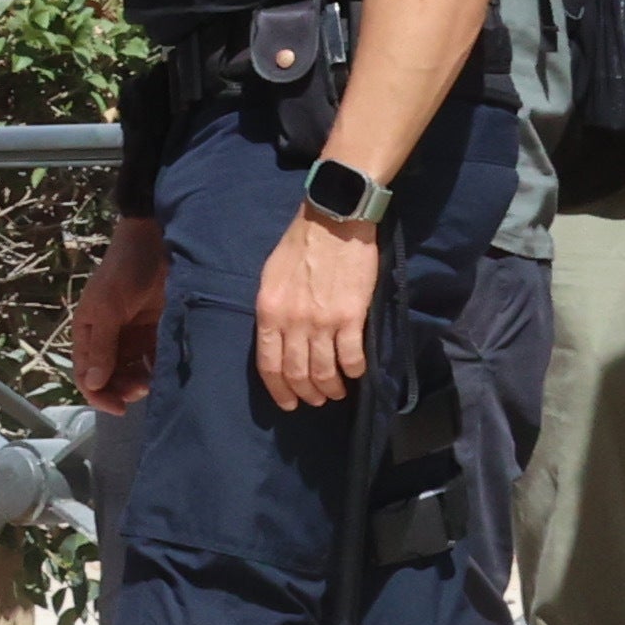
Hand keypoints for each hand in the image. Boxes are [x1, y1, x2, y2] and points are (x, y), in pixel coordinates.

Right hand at [66, 223, 165, 413]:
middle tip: (142, 389)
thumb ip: (101, 345)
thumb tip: (93, 383)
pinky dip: (160, 370)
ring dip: (142, 382)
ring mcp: (134, 336)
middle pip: (110, 377)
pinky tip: (169, 372)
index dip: (99, 394)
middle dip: (122, 389)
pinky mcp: (158, 332)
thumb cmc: (124, 271)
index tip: (119, 407)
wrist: (158, 243)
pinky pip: (156, 360)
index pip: (86, 374)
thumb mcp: (107, 307)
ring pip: (134, 372)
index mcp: (88, 332)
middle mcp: (109, 339)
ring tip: (155, 381)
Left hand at [253, 206, 378, 409]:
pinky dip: (354, 371)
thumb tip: (276, 339)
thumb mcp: (270, 278)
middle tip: (316, 400)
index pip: (268, 363)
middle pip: (297, 372)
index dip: (278, 389)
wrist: (332, 221)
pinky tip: (357, 373)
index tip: (288, 403)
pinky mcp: (350, 316)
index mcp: (268, 312)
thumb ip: (273, 311)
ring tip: (337, 392)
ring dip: (332, 388)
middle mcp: (291, 322)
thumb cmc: (299, 246)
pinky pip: (352, 357)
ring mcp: (321, 321)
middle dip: (306, 393)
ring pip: (324, 371)